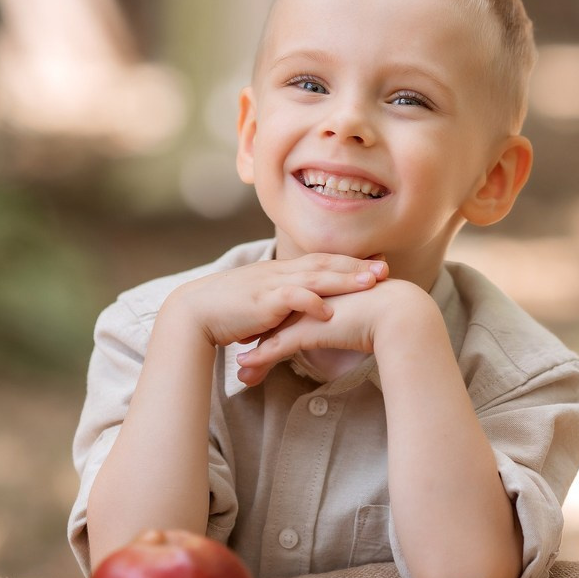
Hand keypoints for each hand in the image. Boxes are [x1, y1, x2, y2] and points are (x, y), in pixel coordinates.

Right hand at [168, 253, 388, 349]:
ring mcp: (271, 285)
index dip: (348, 263)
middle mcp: (279, 273)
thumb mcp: (261, 305)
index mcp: (280, 272)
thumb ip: (283, 307)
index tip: (375, 265)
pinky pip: (291, 299)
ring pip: (314, 277)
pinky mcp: (261, 302)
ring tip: (371, 282)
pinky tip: (330, 311)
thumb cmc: (225, 312)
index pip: (320, 261)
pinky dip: (312, 303)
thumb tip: (304, 316)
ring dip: (344, 279)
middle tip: (385, 268)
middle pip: (324, 264)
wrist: (192, 313)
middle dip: (356, 266)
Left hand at [234, 278, 431, 384]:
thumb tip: (353, 335)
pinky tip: (245, 370)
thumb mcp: (363, 319)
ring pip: (272, 336)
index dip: (272, 320)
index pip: (289, 306)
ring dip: (254, 356)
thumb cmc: (388, 314)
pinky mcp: (308, 329)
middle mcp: (309, 299)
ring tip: (240, 374)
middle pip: (274, 319)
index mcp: (321, 292)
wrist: (399, 312)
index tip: (257, 335)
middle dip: (256, 337)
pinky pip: (278, 347)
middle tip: (239, 350)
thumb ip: (351, 324)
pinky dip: (260, 359)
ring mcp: (306, 313)